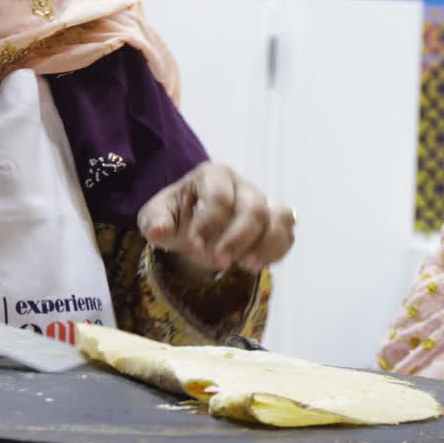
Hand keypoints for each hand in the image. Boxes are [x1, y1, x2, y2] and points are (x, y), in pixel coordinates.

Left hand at [137, 162, 294, 276]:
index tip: (194, 247)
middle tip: (218, 264)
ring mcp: (262, 202)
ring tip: (245, 267)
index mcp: (213, 175)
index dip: (209, 223)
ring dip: (265, 245)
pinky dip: (277, 250)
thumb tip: (158, 232)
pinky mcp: (274, 221)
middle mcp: (242, 185)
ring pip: (278, 218)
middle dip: (237, 239)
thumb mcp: (157, 217)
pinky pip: (287, 232)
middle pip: (253, 208)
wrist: (193, 225)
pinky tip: (255, 266)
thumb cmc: (176, 216)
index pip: (219, 195)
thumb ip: (156, 222)